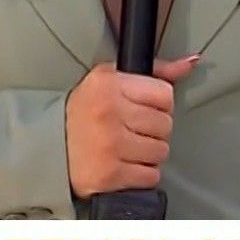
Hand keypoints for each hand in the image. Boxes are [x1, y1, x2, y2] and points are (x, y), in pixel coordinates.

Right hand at [65, 55, 199, 198]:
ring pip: (161, 151)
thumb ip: (155, 71)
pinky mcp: (110, 175)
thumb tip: (190, 63)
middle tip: (132, 129)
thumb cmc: (84, 112)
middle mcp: (109, 114)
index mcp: (109, 85)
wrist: (49, 148)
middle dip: (153, 130)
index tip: (142, 109)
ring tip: (127, 147)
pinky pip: (151, 176)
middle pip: (165, 125)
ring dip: (149, 153)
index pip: (165, 95)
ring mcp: (110, 146)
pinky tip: (124, 164)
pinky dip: (142, 174)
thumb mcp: (110, 79)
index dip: (158, 105)